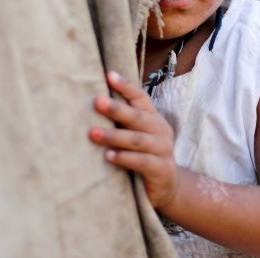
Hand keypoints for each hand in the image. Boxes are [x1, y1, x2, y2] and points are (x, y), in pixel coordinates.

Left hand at [89, 70, 178, 208]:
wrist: (168, 185)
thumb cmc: (144, 154)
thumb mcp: (137, 134)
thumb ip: (123, 120)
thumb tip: (92, 101)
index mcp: (153, 117)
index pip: (140, 97)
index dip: (125, 86)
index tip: (108, 75)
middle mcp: (160, 130)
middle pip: (137, 117)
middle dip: (116, 109)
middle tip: (97, 102)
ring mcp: (163, 149)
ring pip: (137, 140)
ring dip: (114, 136)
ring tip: (93, 133)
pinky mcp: (161, 169)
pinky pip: (141, 162)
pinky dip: (125, 158)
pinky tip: (109, 156)